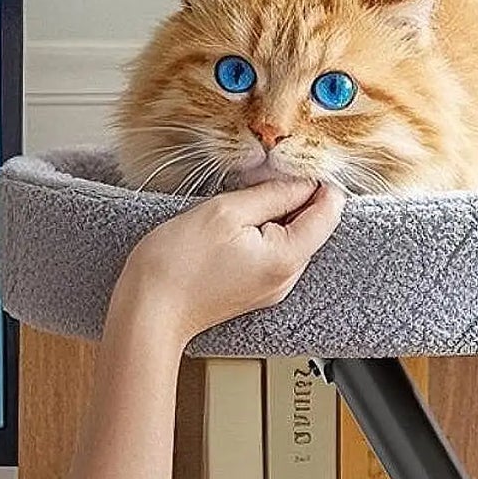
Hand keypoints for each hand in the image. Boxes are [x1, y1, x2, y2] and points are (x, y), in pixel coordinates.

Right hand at [112, 179, 345, 344]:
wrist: (148, 311)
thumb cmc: (176, 265)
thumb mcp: (226, 212)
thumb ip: (272, 193)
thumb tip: (304, 181)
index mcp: (287, 257)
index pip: (330, 211)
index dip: (315, 181)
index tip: (286, 167)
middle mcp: (288, 277)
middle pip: (313, 224)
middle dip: (291, 198)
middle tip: (252, 186)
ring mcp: (273, 286)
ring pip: (292, 236)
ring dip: (272, 214)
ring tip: (236, 211)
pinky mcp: (256, 289)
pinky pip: (273, 251)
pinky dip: (260, 233)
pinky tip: (231, 231)